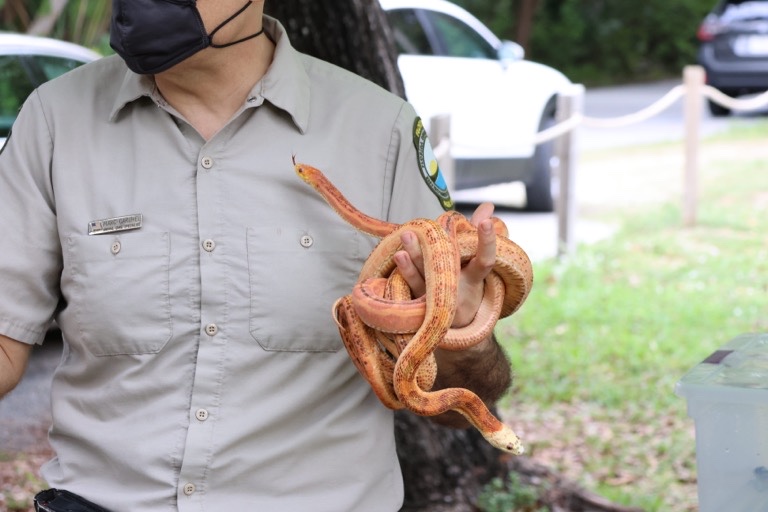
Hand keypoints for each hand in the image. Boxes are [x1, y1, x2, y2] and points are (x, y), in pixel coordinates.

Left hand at [394, 202, 496, 327]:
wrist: (458, 325)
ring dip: (411, 262)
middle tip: (416, 231)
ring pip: (422, 280)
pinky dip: (403, 273)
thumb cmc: (468, 282)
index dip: (487, 242)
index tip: (486, 223)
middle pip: (444, 270)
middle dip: (430, 253)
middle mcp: (456, 289)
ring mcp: (436, 298)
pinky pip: (411, 289)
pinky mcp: (420, 304)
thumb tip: (488, 205)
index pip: (485, 260)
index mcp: (474, 278)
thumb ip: (479, 234)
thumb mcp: (477, 262)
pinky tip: (395, 258)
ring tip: (402, 244)